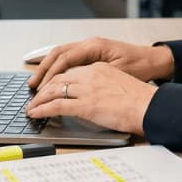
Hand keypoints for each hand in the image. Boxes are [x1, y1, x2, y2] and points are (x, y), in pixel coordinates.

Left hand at [26, 62, 156, 135]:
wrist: (150, 106)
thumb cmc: (142, 99)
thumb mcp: (120, 83)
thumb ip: (104, 85)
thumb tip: (94, 95)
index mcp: (100, 67)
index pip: (71, 70)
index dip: (56, 78)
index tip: (49, 86)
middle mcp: (90, 74)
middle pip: (58, 77)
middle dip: (43, 88)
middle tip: (35, 97)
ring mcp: (87, 89)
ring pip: (53, 90)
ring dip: (39, 99)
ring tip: (31, 107)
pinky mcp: (85, 105)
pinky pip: (56, 106)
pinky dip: (42, 109)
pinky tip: (35, 114)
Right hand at [27, 36, 173, 89]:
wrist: (155, 61)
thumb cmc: (141, 67)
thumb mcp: (117, 73)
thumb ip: (94, 76)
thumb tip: (72, 84)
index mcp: (94, 46)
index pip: (65, 58)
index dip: (50, 74)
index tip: (41, 88)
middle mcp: (90, 44)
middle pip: (58, 54)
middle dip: (43, 70)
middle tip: (32, 86)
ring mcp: (90, 47)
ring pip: (61, 55)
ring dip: (47, 68)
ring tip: (36, 83)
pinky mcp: (93, 54)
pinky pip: (69, 59)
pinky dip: (57, 67)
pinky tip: (51, 78)